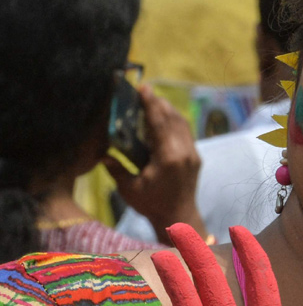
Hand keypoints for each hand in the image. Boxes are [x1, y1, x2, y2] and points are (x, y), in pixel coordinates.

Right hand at [106, 86, 205, 238]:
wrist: (179, 218)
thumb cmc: (151, 205)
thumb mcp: (128, 188)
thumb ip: (116, 168)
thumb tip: (103, 153)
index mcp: (168, 157)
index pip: (159, 123)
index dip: (150, 103)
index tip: (143, 87)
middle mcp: (184, 152)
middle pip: (172, 118)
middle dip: (158, 102)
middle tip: (144, 90)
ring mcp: (193, 154)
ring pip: (182, 124)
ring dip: (168, 110)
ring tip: (153, 100)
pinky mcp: (195, 157)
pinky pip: (186, 133)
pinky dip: (175, 122)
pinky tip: (164, 118)